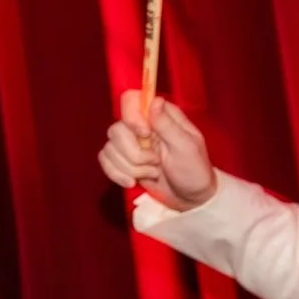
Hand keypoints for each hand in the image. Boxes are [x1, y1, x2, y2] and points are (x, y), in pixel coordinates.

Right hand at [99, 88, 216, 208]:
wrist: (189, 198)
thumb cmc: (194, 170)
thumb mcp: (186, 147)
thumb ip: (167, 124)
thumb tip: (155, 100)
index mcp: (159, 116)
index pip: (131, 100)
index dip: (132, 117)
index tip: (144, 135)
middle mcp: (141, 126)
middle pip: (117, 129)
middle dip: (134, 154)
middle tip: (155, 163)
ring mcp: (130, 143)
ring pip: (110, 148)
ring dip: (130, 168)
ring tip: (152, 174)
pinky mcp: (121, 160)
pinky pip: (104, 160)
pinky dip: (116, 174)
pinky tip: (132, 182)